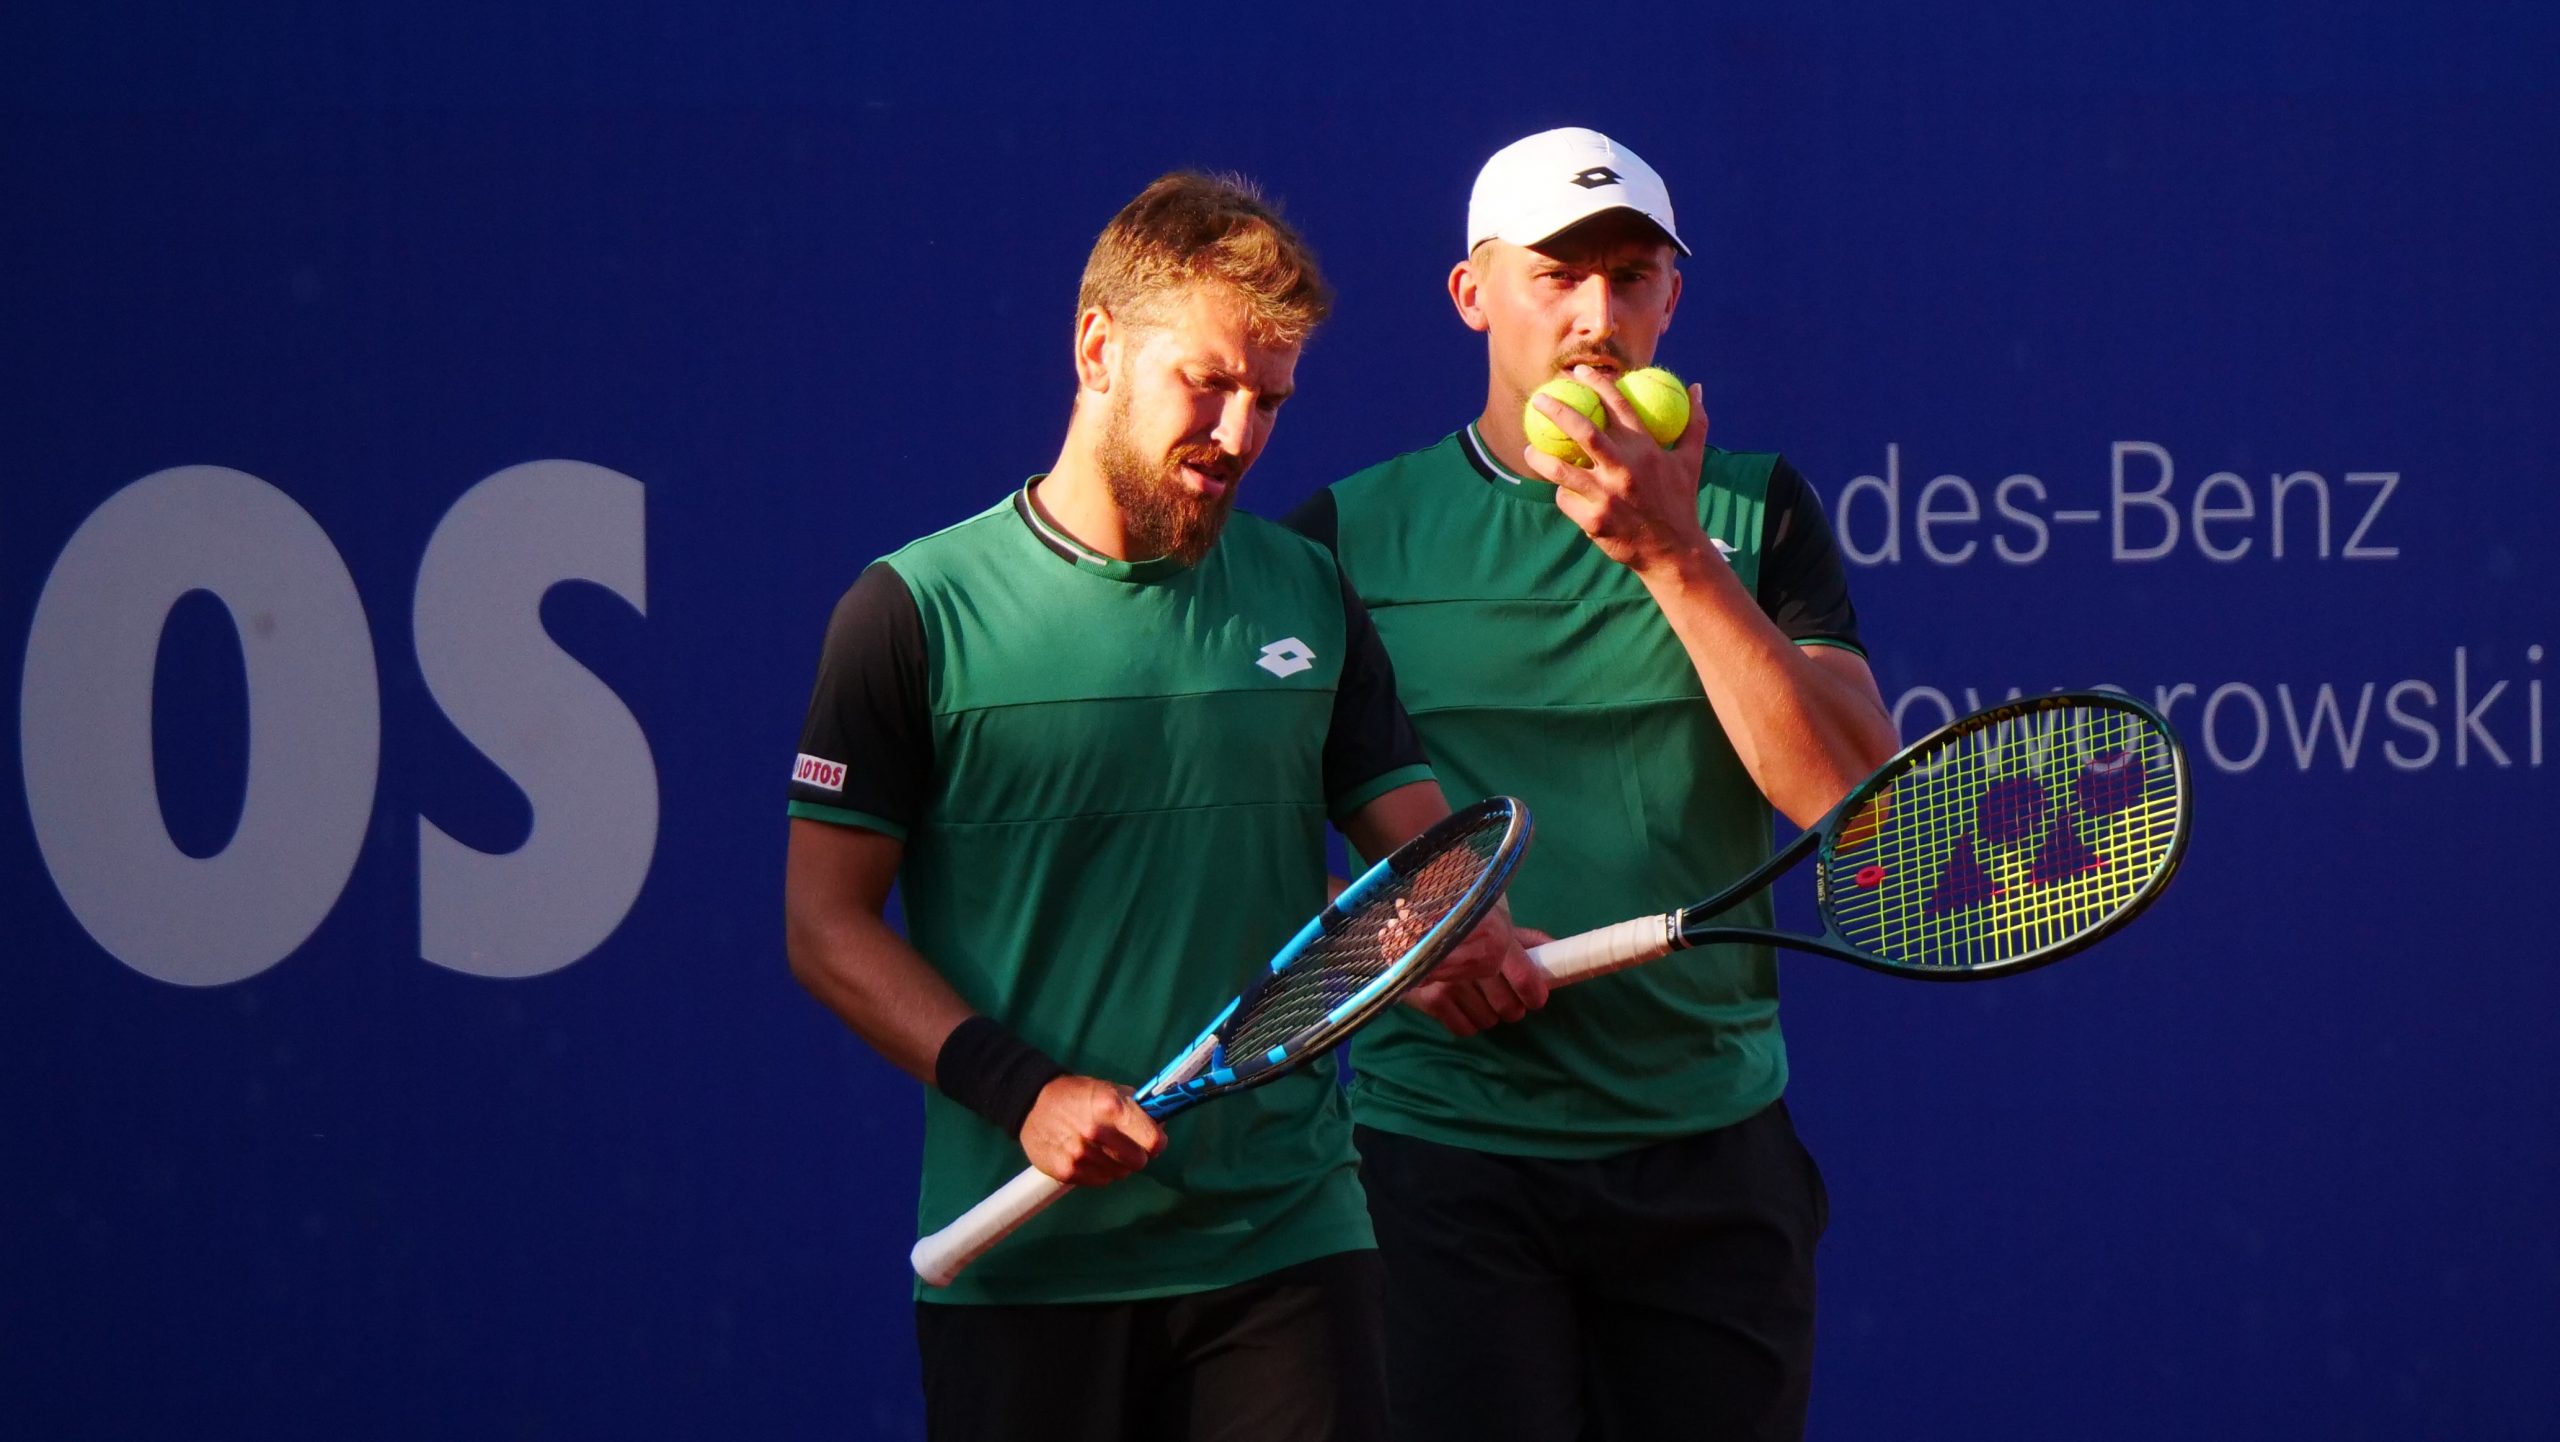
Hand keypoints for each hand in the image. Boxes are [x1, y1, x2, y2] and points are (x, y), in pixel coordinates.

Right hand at [1016, 1075, 1165, 1185]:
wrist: (1032, 1103)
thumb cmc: (1078, 1095)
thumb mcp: (1110, 1090)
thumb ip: (1138, 1108)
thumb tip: (1163, 1125)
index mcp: (1112, 1107)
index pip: (1153, 1140)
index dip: (1157, 1143)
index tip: (1153, 1142)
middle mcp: (1096, 1131)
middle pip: (1139, 1161)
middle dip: (1137, 1155)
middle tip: (1127, 1147)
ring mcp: (1080, 1154)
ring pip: (1120, 1174)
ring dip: (1118, 1165)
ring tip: (1104, 1150)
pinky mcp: (1066, 1171)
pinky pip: (1101, 1181)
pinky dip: (1100, 1173)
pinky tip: (1090, 1158)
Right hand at [1403, 925, 1553, 1036]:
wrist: (1407, 923)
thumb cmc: (1460, 922)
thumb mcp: (1493, 921)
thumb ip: (1525, 939)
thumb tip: (1556, 951)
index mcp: (1494, 938)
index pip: (1526, 981)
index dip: (1535, 995)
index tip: (1534, 998)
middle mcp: (1473, 962)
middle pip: (1507, 1008)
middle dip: (1511, 1008)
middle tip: (1504, 998)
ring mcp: (1450, 982)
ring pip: (1487, 1020)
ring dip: (1487, 1014)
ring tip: (1477, 997)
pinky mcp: (1429, 998)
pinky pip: (1463, 1028)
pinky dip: (1467, 1022)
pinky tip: (1460, 1004)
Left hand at [1522, 365, 1715, 579]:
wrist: (1672, 552)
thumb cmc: (1679, 501)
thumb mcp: (1691, 460)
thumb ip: (1694, 422)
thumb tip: (1696, 387)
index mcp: (1646, 449)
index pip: (1618, 406)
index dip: (1597, 383)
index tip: (1578, 372)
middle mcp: (1624, 469)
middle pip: (1583, 430)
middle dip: (1557, 410)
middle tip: (1538, 399)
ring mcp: (1607, 496)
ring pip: (1561, 470)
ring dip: (1539, 457)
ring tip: (1528, 448)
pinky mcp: (1594, 520)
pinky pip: (1566, 500)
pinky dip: (1562, 494)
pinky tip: (1559, 491)